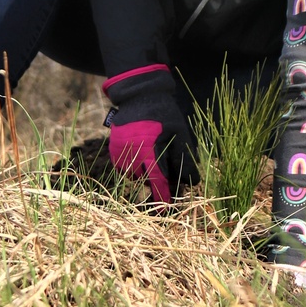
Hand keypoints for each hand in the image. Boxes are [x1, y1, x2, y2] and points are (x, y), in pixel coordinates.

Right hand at [103, 64, 197, 204]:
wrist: (139, 94)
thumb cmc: (164, 114)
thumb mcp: (180, 133)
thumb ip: (184, 158)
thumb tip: (192, 182)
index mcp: (150, 148)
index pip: (158, 181)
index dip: (163, 197)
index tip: (164, 211)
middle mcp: (132, 152)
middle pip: (145, 180)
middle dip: (155, 179)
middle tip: (163, 164)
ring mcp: (120, 150)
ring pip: (133, 175)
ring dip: (143, 171)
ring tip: (151, 152)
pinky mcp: (113, 148)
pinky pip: (123, 167)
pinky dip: (132, 164)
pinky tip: (140, 150)